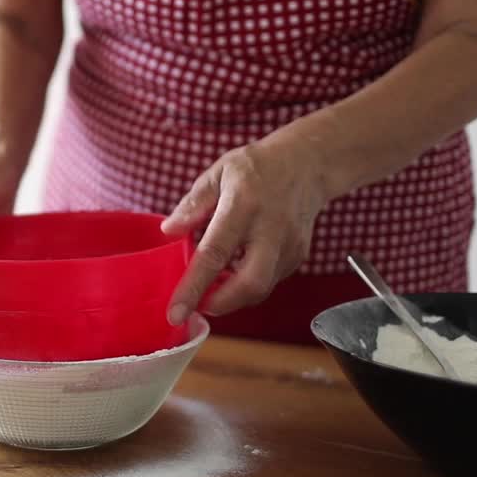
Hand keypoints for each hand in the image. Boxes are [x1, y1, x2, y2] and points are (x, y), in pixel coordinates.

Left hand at [160, 133, 330, 324]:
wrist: (307, 164)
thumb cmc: (257, 167)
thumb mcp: (219, 173)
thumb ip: (193, 204)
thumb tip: (169, 231)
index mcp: (242, 206)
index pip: (214, 253)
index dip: (193, 287)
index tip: (175, 312)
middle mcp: (270, 229)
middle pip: (250, 284)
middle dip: (221, 305)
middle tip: (199, 305)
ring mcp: (289, 245)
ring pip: (261, 289)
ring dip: (233, 296)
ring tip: (213, 285)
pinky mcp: (298, 255)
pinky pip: (270, 281)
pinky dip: (248, 285)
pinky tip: (236, 270)